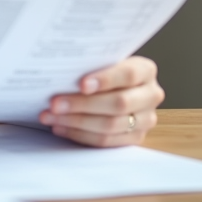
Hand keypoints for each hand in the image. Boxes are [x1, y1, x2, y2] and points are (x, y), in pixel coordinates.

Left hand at [38, 56, 163, 146]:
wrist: (117, 86)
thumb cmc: (103, 69)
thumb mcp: (103, 61)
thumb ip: (91, 64)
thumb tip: (61, 72)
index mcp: (146, 70)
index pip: (128, 74)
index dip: (105, 80)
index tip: (82, 84)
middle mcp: (151, 95)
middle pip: (118, 103)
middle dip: (82, 104)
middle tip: (55, 104)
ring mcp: (145, 119)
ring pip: (110, 125)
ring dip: (76, 122)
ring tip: (51, 116)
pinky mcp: (135, 137)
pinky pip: (106, 141)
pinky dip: (80, 134)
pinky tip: (61, 127)